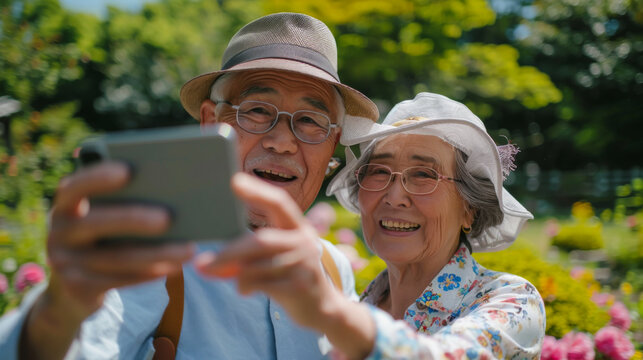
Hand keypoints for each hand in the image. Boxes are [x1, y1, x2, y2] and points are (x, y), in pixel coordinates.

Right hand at [21, 162, 194, 359]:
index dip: (98, 178)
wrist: (73, 287)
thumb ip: (123, 201)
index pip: (74, 187)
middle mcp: (59, 232)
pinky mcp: (78, 288)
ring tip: (188, 249)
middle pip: (96, 222)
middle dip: (134, 219)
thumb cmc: (103, 237)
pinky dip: (148, 274)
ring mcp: (65, 262)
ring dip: (155, 253)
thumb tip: (170, 189)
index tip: (128, 170)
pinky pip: (118, 280)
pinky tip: (173, 267)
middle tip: (169, 218)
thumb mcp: (103, 218)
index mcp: (66, 205)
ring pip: (116, 257)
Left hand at [194, 172, 340, 328]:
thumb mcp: (272, 257)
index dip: (258, 191)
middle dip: (229, 253)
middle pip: (260, 241)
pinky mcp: (301, 286)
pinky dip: (245, 288)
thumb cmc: (287, 276)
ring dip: (237, 276)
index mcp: (297, 226)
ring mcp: (305, 264)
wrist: (322, 307)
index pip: (278, 202)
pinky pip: (260, 284)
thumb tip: (203, 264)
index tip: (234, 181)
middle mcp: (304, 241)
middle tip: (202, 264)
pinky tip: (246, 291)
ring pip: (255, 267)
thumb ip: (245, 253)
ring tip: (237, 283)